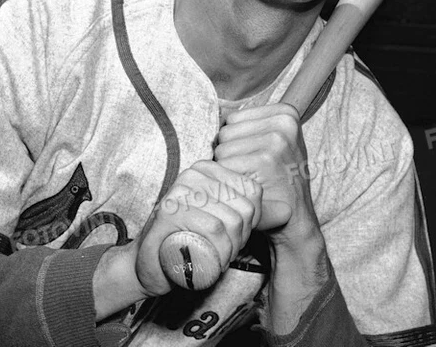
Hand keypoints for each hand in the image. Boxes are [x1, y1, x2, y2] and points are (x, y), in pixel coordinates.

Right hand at [131, 161, 262, 296]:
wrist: (147, 265)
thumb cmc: (189, 242)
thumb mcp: (224, 222)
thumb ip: (251, 213)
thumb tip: (289, 210)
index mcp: (208, 169)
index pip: (253, 191)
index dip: (251, 221)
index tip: (234, 236)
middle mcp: (193, 174)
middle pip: (244, 207)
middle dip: (241, 238)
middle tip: (223, 251)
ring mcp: (179, 191)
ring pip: (231, 221)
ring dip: (229, 249)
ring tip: (213, 256)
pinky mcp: (169, 212)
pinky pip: (214, 229)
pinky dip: (219, 251)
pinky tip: (209, 260)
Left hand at [213, 103, 318, 243]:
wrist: (295, 221)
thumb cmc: (277, 181)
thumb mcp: (274, 145)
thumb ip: (250, 126)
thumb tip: (215, 113)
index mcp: (286, 113)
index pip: (231, 120)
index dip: (236, 144)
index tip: (257, 158)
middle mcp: (284, 122)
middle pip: (225, 133)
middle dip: (230, 155)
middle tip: (253, 173)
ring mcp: (276, 140)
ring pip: (221, 149)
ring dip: (228, 170)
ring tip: (251, 181)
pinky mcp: (265, 160)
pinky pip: (224, 167)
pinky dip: (228, 183)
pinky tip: (247, 190)